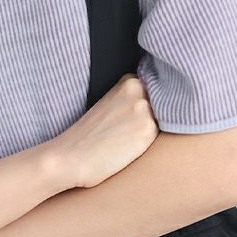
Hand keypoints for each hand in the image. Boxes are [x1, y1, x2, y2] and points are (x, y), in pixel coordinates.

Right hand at [47, 73, 159, 188]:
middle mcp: (139, 90)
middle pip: (166, 105)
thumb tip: (165, 106)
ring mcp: (144, 109)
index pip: (158, 91)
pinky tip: (129, 148)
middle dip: (156, 117)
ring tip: (127, 141)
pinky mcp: (147, 130)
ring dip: (153, 131)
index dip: (153, 106)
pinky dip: (149, 144)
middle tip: (130, 132)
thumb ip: (133, 100)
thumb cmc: (88, 135)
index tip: (136, 118)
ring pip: (165, 121)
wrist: (70, 156)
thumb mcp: (110, 105)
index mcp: (129, 81)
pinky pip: (161, 137)